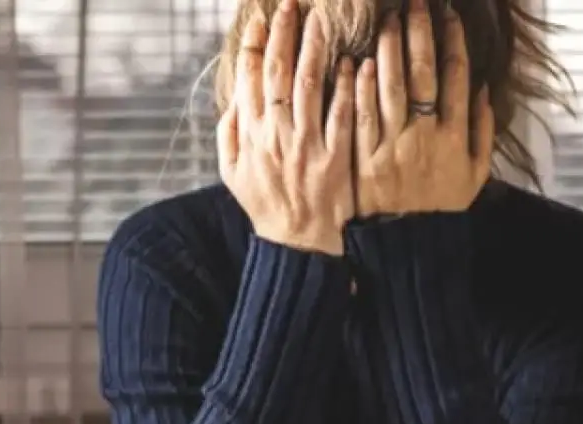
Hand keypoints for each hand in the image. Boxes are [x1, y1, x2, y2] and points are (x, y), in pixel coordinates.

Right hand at [218, 0, 356, 254]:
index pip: (248, 78)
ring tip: (322, 18)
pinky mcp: (335, 157)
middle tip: (291, 3)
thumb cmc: (266, 203)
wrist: (298, 241)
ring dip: (315, 48)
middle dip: (284, 33)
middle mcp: (276, 134)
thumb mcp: (232, 170)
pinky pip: (342, 115)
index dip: (255, 44)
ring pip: (310, 86)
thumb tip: (232, 96)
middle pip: (278, 73)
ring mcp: (306, 144)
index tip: (262, 17)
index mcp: (249, 134)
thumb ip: (229, 131)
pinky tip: (353, 61)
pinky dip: (347, 87)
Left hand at [352, 0, 494, 216]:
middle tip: (413, 3)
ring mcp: (391, 146)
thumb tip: (482, 89)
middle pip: (423, 72)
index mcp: (455, 138)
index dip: (452, 41)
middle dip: (419, 31)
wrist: (408, 250)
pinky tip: (360, 59)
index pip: (456, 77)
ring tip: (386, 20)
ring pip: (389, 86)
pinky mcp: (362, 158)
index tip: (447, 16)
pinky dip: (360, 84)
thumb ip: (482, 131)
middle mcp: (425, 137)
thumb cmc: (442, 210)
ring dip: (387, 48)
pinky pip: (360, 113)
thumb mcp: (475, 175)